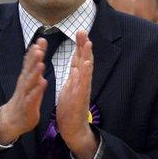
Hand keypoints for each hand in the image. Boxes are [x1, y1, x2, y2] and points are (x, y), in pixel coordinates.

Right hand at [0, 37, 47, 143]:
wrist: (13, 120)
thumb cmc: (25, 99)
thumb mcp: (31, 82)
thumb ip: (35, 68)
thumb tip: (38, 52)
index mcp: (27, 78)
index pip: (31, 62)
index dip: (36, 51)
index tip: (41, 39)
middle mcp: (24, 84)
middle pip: (29, 69)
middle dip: (34, 58)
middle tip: (39, 46)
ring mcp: (25, 94)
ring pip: (30, 82)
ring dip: (35, 72)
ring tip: (41, 63)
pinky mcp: (27, 105)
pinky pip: (32, 97)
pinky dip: (37, 90)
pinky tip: (42, 83)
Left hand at [56, 31, 96, 158]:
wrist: (73, 128)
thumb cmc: (70, 110)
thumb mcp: (70, 88)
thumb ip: (74, 76)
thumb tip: (76, 64)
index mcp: (76, 79)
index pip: (78, 58)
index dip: (79, 45)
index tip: (80, 31)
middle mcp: (82, 81)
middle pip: (84, 59)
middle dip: (83, 45)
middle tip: (83, 30)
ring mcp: (83, 88)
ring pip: (86, 69)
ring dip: (87, 55)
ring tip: (87, 42)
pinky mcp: (81, 97)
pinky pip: (84, 82)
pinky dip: (85, 72)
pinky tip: (86, 63)